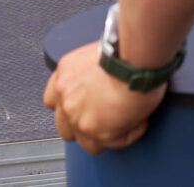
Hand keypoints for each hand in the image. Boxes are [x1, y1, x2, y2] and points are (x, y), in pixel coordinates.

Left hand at [46, 41, 166, 154]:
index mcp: (63, 76)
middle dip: (86, 125)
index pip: (53, 102)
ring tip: (127, 119)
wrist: (135, 59)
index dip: (72, 106)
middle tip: (108, 115)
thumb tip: (102, 84)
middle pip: (66, 127)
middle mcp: (64, 99)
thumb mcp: (94, 55)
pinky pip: (114, 143)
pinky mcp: (95, 132)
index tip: (86, 105)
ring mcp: (77, 118)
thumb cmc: (125, 50)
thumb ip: (87, 75)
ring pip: (88, 142)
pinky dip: (128, 134)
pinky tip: (139, 120)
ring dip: (106, 134)